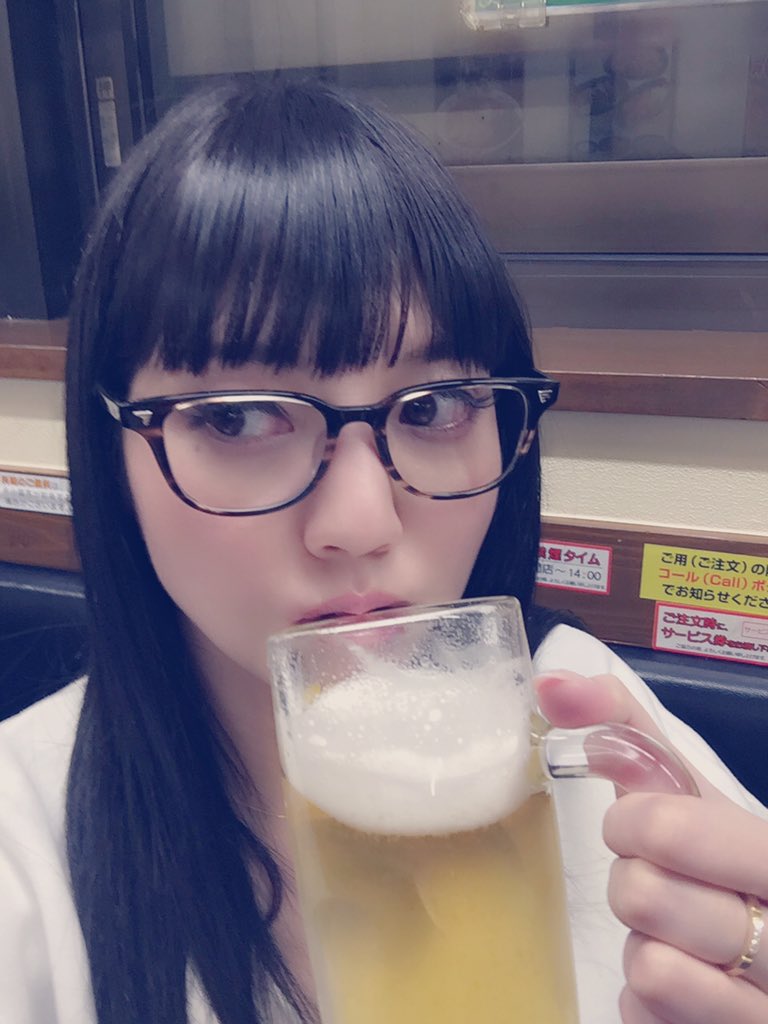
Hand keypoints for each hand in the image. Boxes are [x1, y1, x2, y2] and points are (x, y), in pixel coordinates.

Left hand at [535, 669, 767, 1023]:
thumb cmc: (720, 853)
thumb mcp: (689, 785)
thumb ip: (627, 727)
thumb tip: (550, 685)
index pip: (664, 827)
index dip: (632, 822)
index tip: (643, 823)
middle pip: (642, 896)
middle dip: (634, 880)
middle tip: (659, 878)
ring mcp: (763, 1003)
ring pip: (649, 966)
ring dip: (643, 940)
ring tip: (674, 928)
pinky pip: (646, 1015)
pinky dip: (646, 994)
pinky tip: (682, 973)